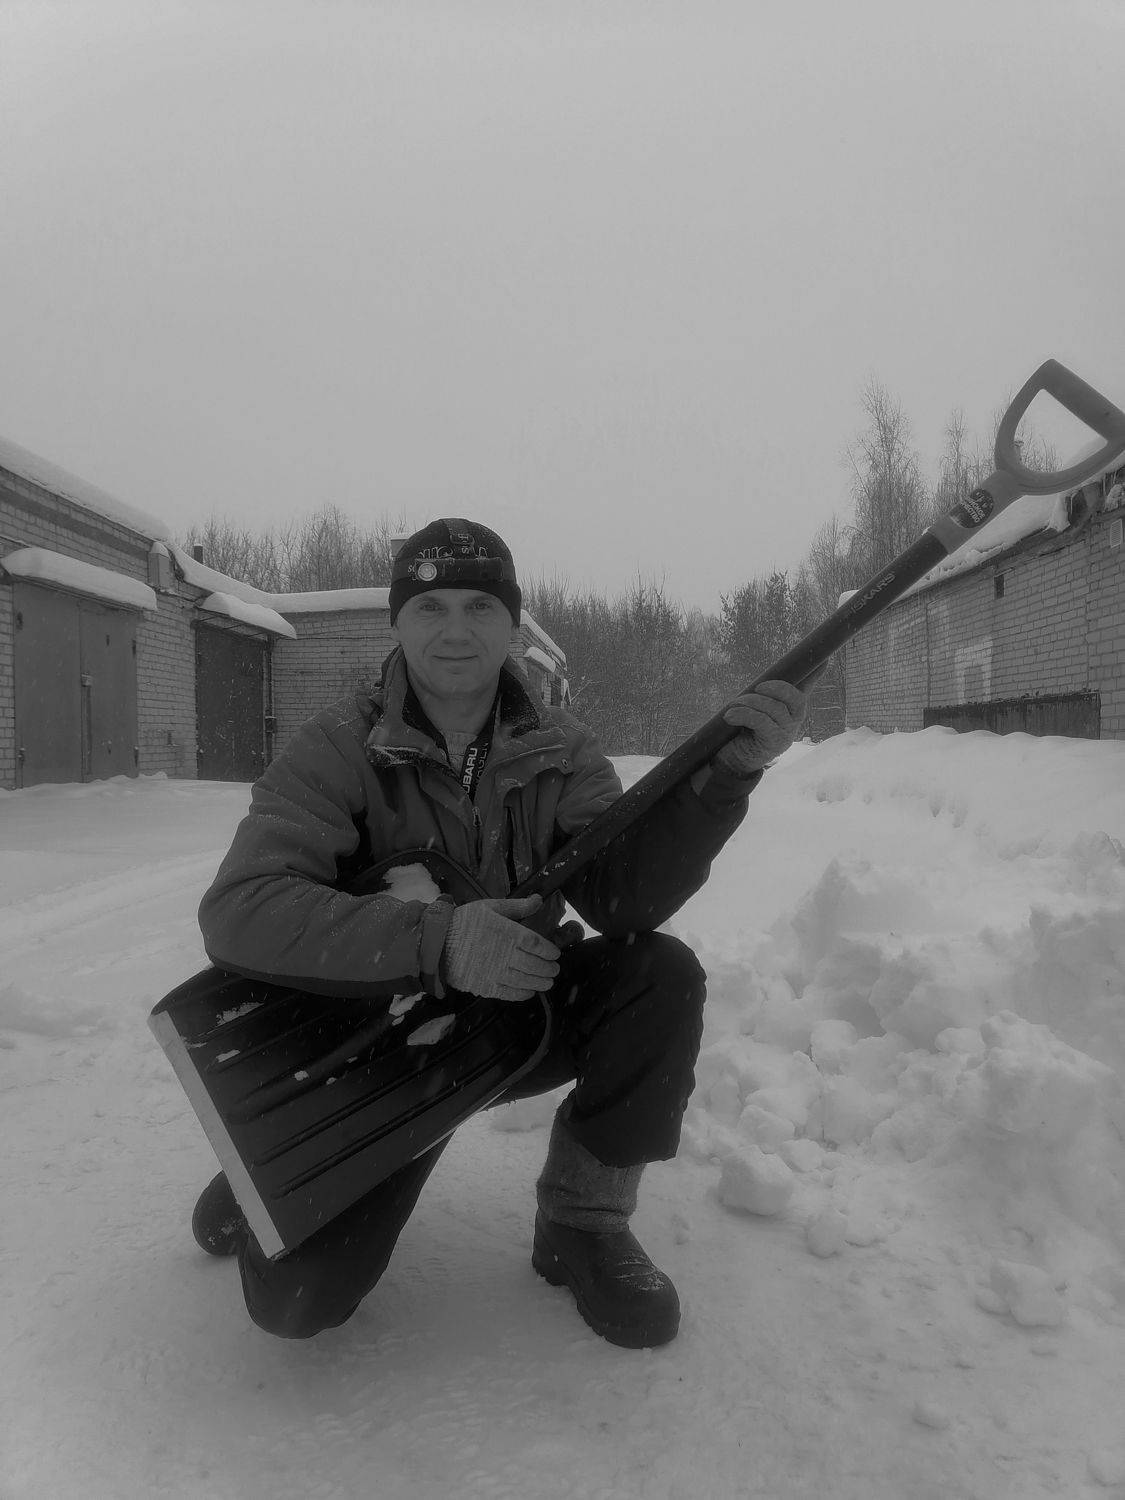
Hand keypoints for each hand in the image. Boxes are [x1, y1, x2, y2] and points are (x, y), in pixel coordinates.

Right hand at [443, 895, 560, 1001]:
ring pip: (524, 981)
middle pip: (534, 965)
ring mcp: (494, 973)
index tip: (555, 953)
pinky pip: (509, 994)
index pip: (535, 944)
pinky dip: (522, 994)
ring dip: (540, 983)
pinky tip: (529, 992)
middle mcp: (504, 954)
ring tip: (548, 982)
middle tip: (555, 969)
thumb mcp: (490, 907)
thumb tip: (539, 900)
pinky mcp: (485, 986)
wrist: (436, 943)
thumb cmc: (464, 922)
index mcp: (507, 932)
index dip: (549, 951)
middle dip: (548, 969)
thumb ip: (517, 906)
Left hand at [713, 679, 810, 777]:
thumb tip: (759, 682)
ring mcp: (786, 733)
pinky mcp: (773, 743)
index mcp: (791, 709)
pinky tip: (730, 716)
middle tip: (757, 687)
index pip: (806, 688)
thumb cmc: (743, 732)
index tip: (825, 659)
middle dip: (777, 688)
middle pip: (795, 698)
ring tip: (733, 705)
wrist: (733, 761)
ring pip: (774, 709)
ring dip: (750, 702)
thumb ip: (760, 696)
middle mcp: (794, 721)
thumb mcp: (753, 709)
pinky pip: (761, 721)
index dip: (814, 674)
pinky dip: (743, 714)